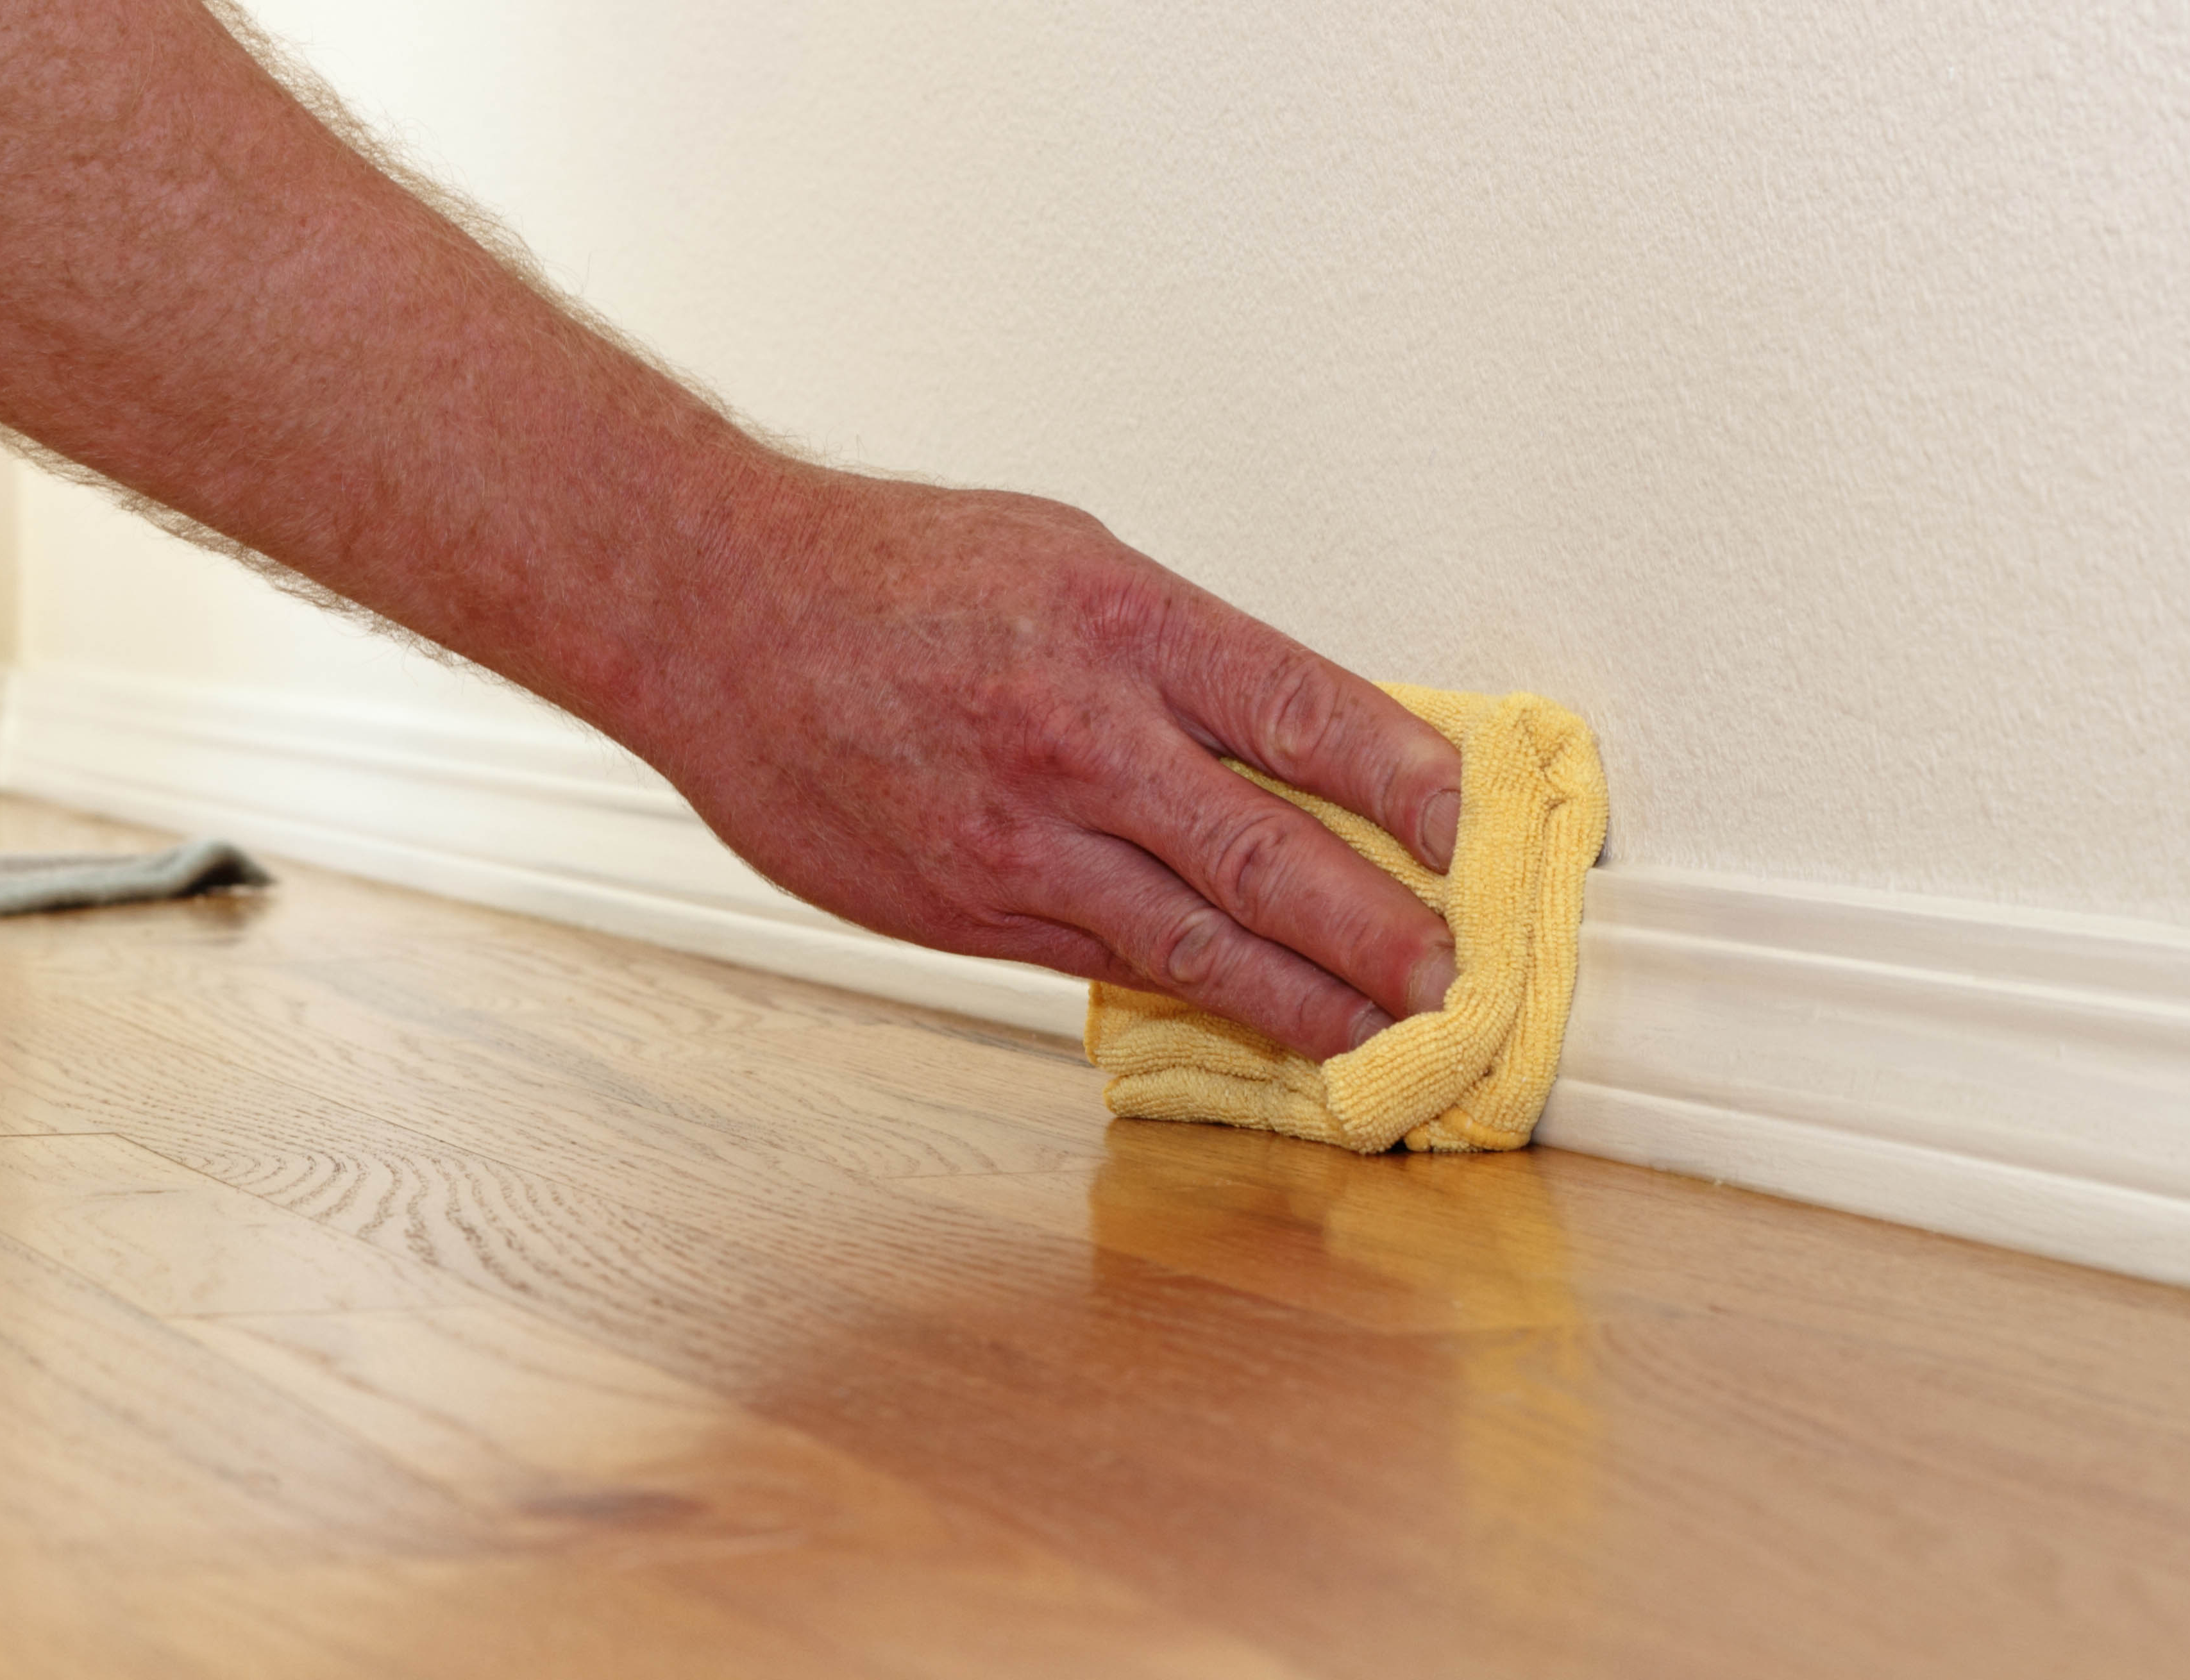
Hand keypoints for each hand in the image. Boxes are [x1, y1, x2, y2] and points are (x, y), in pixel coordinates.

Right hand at [621, 464, 1464, 1061]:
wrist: (719, 615)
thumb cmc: (892, 572)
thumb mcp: (1068, 560)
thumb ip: (1180, 658)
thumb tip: (1295, 741)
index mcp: (1124, 623)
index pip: (1306, 712)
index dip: (1406, 782)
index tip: (1470, 830)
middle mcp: (1081, 735)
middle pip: (1271, 854)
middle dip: (1382, 931)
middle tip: (1456, 981)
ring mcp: (1020, 837)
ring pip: (1195, 939)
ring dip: (1304, 999)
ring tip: (1381, 1038)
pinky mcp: (966, 909)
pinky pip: (1102, 963)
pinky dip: (1187, 996)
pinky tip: (1248, 1022)